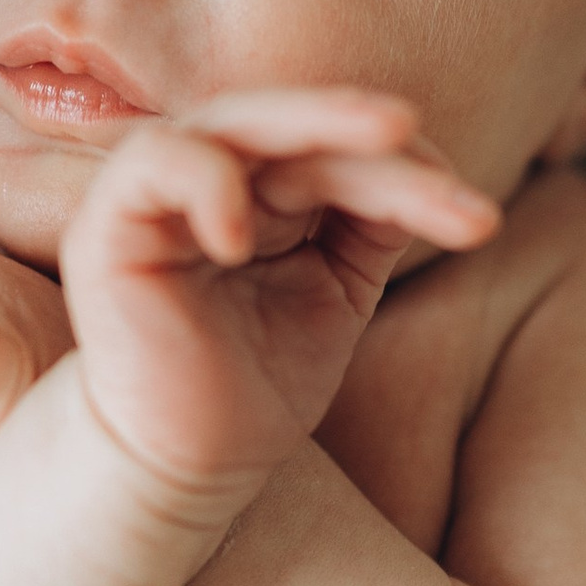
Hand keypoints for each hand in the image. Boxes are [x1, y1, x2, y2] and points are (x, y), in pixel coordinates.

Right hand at [59, 89, 497, 498]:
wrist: (190, 464)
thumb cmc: (257, 383)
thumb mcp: (336, 293)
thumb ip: (367, 226)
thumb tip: (420, 167)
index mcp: (262, 191)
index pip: (334, 153)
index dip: (403, 170)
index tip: (474, 214)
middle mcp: (211, 180)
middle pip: (290, 126)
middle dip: (356, 121)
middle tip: (414, 130)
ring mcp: (158, 195)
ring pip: (235, 124)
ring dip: (312, 126)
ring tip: (387, 143)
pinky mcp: (110, 225)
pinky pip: (156, 164)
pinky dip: (206, 184)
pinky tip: (246, 240)